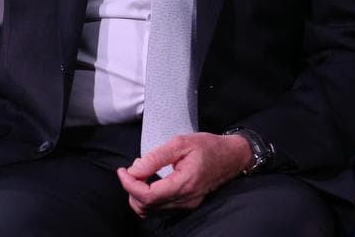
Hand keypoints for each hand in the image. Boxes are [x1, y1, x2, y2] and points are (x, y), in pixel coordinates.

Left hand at [116, 132, 251, 216]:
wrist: (232, 157)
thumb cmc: (208, 146)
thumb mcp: (180, 143)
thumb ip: (155, 157)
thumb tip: (134, 170)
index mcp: (184, 184)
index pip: (147, 196)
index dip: (129, 185)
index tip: (122, 170)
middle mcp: (185, 200)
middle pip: (146, 207)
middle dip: (132, 189)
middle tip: (131, 170)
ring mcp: (186, 205)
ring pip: (151, 211)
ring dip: (138, 195)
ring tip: (140, 174)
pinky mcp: (186, 205)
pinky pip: (160, 209)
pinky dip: (148, 198)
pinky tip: (149, 181)